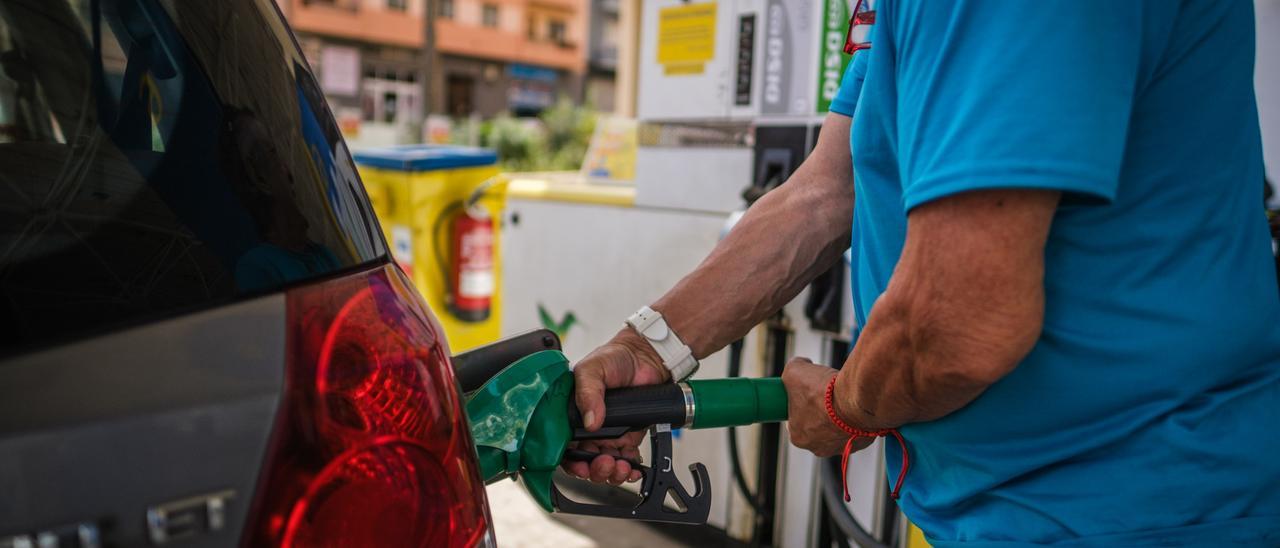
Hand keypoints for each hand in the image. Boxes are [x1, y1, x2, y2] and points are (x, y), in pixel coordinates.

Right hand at [561, 328, 669, 483]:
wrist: (646, 357)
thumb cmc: (615, 358)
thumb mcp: (592, 369)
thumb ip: (587, 393)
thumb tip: (590, 421)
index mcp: (573, 414)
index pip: (565, 446)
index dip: (571, 461)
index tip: (581, 466)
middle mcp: (589, 427)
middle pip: (586, 461)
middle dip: (594, 470)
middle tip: (605, 463)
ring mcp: (610, 434)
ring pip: (605, 464)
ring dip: (612, 472)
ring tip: (621, 466)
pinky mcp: (628, 436)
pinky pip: (626, 459)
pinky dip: (630, 468)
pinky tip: (633, 467)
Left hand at [781, 357, 871, 457]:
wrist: (856, 400)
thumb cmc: (822, 391)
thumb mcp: (795, 371)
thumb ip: (792, 368)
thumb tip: (800, 364)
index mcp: (798, 436)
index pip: (794, 420)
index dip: (800, 403)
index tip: (808, 392)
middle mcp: (818, 448)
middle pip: (816, 425)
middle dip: (820, 410)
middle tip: (826, 393)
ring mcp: (841, 448)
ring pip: (836, 428)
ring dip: (838, 415)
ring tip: (842, 397)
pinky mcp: (861, 444)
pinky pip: (856, 429)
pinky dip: (855, 418)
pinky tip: (854, 404)